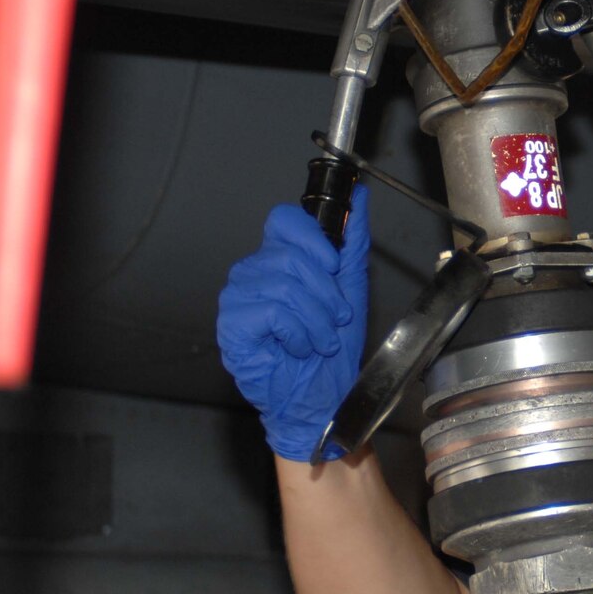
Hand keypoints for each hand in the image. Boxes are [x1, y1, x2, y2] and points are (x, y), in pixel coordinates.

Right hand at [217, 187, 370, 461]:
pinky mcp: (231, 327)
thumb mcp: (351, 287)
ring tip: (319, 340)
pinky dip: (297, 333)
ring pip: (285, 286)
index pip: (284, 219)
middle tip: (333, 321)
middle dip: (326, 294)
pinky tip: (297, 348)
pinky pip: (272, 312)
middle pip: (291, 256)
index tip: (333, 266)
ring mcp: (236, 298)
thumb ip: (352, 241)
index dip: (314, 239)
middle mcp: (252, 272)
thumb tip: (360, 197)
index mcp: (277, 258)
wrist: (322, 396)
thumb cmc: (332, 349)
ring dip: (316, 320)